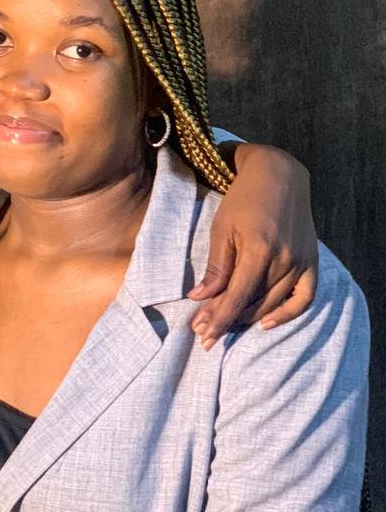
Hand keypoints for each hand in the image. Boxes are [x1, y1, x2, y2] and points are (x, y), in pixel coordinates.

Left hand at [189, 143, 318, 345]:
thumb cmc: (243, 198)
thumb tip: (199, 297)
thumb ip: (216, 266)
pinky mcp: (312, 262)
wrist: (278, 175)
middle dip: (228, 321)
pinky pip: (304, 298)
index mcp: (259, 249)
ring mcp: (301, 262)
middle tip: (206, 333)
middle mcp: (284, 260)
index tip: (204, 336)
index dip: (219, 319)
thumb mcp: (221, 228)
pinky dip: (288, 314)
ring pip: (274, 303)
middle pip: (254, 303)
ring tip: (227, 326)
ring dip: (249, 319)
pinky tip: (268, 322)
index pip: (237, 296)